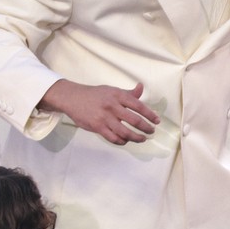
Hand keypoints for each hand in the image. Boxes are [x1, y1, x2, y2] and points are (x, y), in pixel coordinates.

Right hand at [44, 80, 159, 144]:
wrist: (73, 98)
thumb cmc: (95, 94)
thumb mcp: (112, 90)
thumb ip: (128, 93)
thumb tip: (141, 87)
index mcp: (118, 95)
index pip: (138, 106)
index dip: (150, 114)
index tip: (157, 121)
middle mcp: (112, 106)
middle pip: (134, 120)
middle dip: (146, 128)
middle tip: (151, 131)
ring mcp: (104, 117)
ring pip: (125, 132)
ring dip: (136, 138)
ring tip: (142, 139)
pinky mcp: (97, 127)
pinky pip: (113, 138)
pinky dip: (122, 141)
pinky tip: (126, 141)